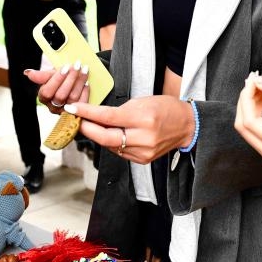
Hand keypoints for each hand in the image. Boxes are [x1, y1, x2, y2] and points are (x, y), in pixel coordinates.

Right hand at [26, 64, 89, 112]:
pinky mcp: (77, 113)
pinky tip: (87, 82)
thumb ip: (42, 75)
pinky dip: (85, 92)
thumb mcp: (51, 76)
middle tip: (77, 66)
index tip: (66, 67)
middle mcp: (53, 106)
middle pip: (60, 95)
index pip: (47, 91)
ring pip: (72, 98)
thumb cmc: (60, 79)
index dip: (56, 79)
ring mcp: (65, 111)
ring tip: (84, 70)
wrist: (72, 84)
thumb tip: (27, 73)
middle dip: (70, 79)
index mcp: (43, 98)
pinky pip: (82, 103)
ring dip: (79, 82)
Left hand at [64, 95, 192, 163]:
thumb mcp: (142, 101)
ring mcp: (143, 152)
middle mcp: (143, 138)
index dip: (87, 113)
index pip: (108, 117)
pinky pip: (119, 152)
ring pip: (110, 146)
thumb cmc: (166, 109)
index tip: (74, 109)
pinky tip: (109, 134)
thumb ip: (120, 111)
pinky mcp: (143, 160)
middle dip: (87, 129)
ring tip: (91, 125)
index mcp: (143, 119)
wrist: (187, 126)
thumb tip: (97, 116)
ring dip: (98, 136)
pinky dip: (111, 143)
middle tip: (76, 120)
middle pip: (105, 138)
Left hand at [234, 74, 261, 170]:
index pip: (251, 121)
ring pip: (247, 130)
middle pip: (244, 126)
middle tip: (256, 80)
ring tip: (261, 88)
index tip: (253, 79)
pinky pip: (255, 133)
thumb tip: (260, 81)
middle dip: (246, 100)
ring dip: (250, 106)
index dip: (247, 97)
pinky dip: (255, 114)